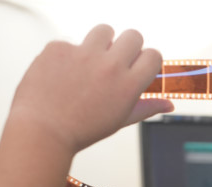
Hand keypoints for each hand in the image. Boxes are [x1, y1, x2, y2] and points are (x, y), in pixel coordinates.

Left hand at [7, 24, 173, 153]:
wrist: (43, 130)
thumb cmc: (82, 129)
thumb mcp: (120, 120)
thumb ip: (147, 107)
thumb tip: (168, 104)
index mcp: (129, 84)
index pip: (154, 55)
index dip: (147, 60)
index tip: (139, 65)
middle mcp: (110, 66)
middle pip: (133, 35)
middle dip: (128, 46)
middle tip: (116, 60)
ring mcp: (84, 54)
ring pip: (104, 30)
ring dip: (101, 43)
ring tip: (90, 63)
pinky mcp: (59, 48)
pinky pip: (71, 43)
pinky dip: (69, 55)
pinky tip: (63, 74)